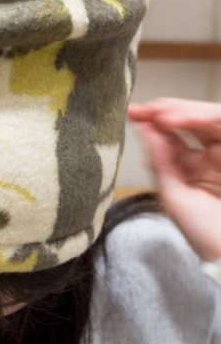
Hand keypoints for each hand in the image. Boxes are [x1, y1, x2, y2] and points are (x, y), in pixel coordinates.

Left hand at [129, 98, 220, 262]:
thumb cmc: (204, 234)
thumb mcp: (174, 196)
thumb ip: (160, 161)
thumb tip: (144, 129)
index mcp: (189, 164)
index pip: (170, 134)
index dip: (151, 120)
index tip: (133, 112)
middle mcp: (208, 154)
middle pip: (188, 120)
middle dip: (165, 110)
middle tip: (146, 109)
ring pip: (209, 117)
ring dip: (184, 111)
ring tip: (162, 116)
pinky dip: (204, 117)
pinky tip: (183, 120)